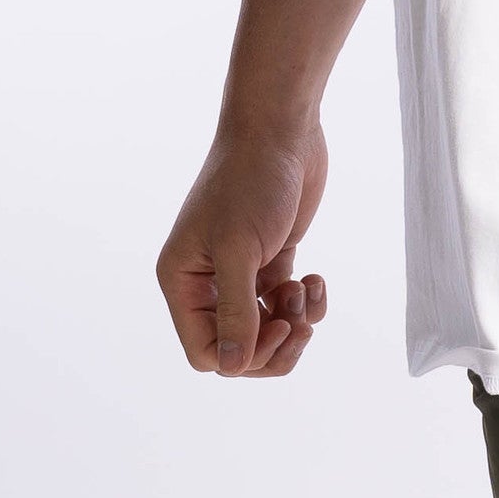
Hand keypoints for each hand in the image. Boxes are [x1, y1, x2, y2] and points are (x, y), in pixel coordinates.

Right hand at [156, 126, 328, 377]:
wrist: (280, 130)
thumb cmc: (250, 183)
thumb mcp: (239, 251)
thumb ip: (236, 313)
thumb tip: (232, 367)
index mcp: (182, 281)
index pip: (205, 352)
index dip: (243, 356)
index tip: (277, 326)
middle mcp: (206, 282)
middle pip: (238, 350)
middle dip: (275, 344)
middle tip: (300, 324)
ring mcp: (240, 272)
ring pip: (266, 330)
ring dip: (294, 321)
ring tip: (305, 290)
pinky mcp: (271, 260)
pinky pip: (286, 305)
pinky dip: (307, 301)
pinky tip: (316, 278)